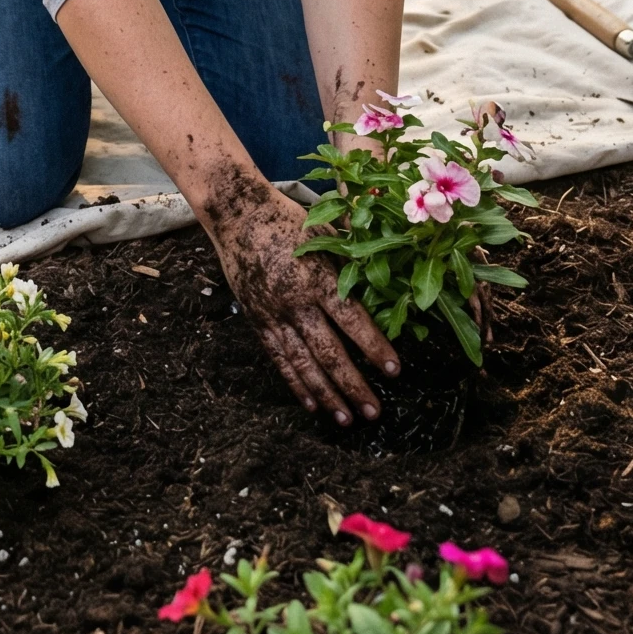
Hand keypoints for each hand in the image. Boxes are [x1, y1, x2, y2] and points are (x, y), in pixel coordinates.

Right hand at [201, 165, 398, 423]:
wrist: (238, 214)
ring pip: (303, 363)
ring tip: (346, 419)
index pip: (352, 320)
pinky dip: (295, 384)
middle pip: (329, 352)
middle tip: (374, 412)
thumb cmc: (289, 219)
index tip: (394, 370)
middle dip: (354, 385)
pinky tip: (310, 404)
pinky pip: (278, 359)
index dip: (374, 347)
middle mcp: (296, 301)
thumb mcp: (327, 232)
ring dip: (327, 394)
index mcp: (318, 276)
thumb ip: (354, 260)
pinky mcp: (258, 320)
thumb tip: (390, 279)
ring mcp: (274, 314)